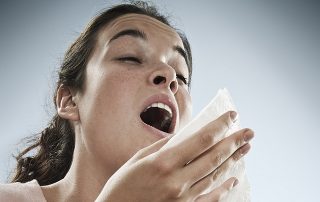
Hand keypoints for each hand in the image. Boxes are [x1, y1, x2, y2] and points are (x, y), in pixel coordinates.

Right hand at [95, 111, 253, 201]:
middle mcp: (177, 180)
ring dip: (233, 160)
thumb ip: (163, 147)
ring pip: (216, 175)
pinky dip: (224, 188)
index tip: (232, 116)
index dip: (219, 126)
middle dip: (234, 141)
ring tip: (246, 148)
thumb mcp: (137, 160)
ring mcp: (183, 198)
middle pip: (214, 156)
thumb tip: (184, 136)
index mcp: (163, 163)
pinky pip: (211, 199)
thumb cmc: (122, 186)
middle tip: (249, 131)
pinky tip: (234, 178)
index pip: (201, 139)